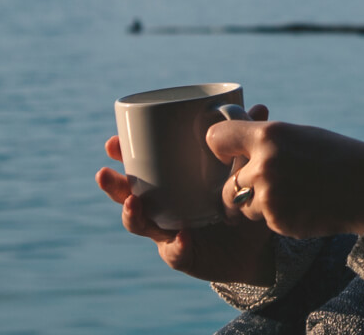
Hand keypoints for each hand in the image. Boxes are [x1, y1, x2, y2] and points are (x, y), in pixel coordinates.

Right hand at [95, 104, 276, 284]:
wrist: (257, 245)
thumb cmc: (243, 201)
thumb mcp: (245, 169)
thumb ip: (247, 142)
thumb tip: (259, 107)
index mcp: (170, 182)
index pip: (140, 166)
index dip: (124, 155)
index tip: (114, 140)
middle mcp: (163, 207)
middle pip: (129, 195)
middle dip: (115, 184)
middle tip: (105, 172)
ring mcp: (169, 232)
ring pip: (141, 224)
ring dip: (133, 214)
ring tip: (134, 203)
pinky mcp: (184, 256)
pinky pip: (176, 252)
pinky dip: (178, 244)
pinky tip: (183, 236)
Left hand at [206, 119, 363, 239]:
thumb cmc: (339, 156)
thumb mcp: (302, 135)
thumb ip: (266, 139)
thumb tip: (234, 136)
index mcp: (269, 135)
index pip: (216, 138)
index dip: (222, 146)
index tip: (230, 151)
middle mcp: (263, 165)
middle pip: (227, 183)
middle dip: (241, 187)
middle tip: (267, 184)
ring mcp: (269, 197)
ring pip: (243, 207)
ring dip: (259, 204)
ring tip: (293, 194)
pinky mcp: (278, 222)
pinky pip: (265, 221)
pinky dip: (279, 217)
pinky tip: (304, 206)